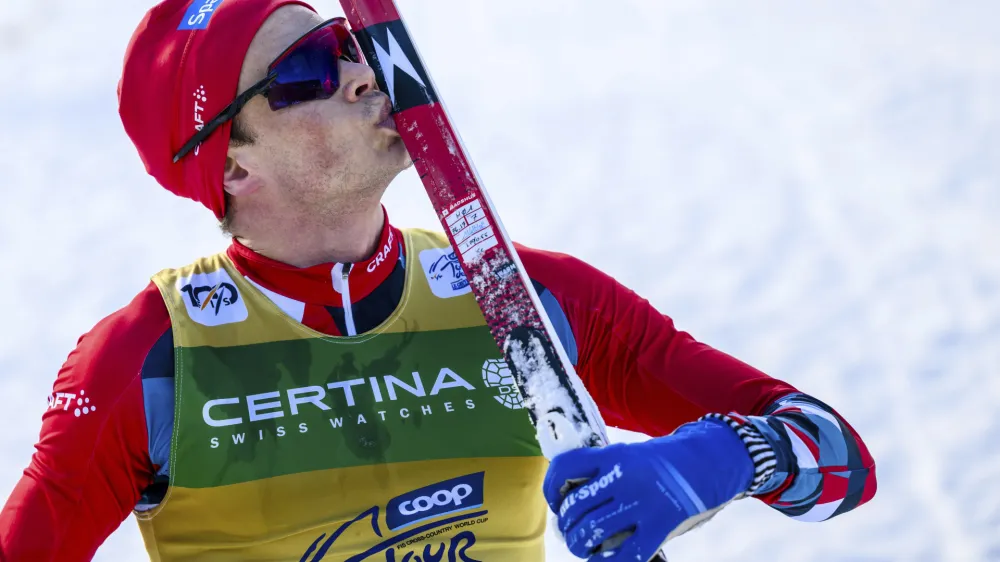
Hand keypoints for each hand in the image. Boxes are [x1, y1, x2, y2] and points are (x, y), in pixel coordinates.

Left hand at [542, 419, 753, 560]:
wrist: (708, 463)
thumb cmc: (665, 461)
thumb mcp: (630, 453)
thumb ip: (604, 471)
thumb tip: (570, 496)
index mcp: (614, 455)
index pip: (565, 468)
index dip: (551, 488)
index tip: (555, 501)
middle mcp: (624, 478)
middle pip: (575, 507)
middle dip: (566, 523)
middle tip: (569, 529)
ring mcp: (642, 504)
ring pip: (591, 531)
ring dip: (578, 543)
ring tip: (581, 545)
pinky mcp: (659, 527)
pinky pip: (625, 555)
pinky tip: (601, 560)